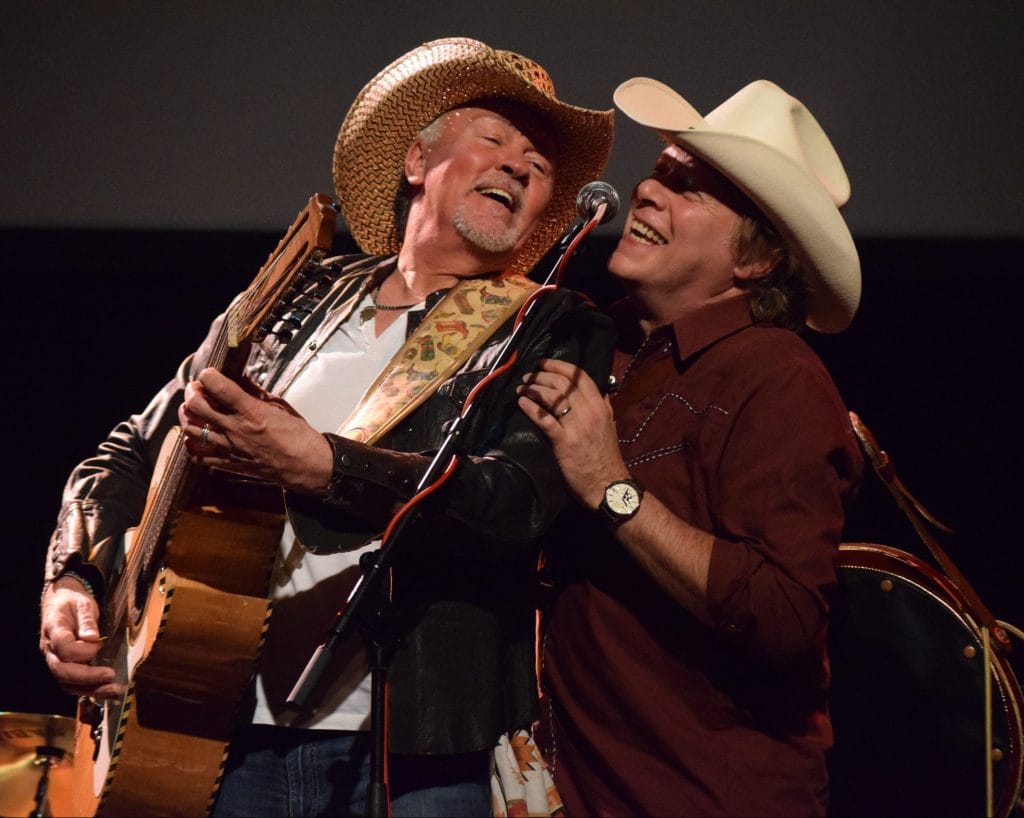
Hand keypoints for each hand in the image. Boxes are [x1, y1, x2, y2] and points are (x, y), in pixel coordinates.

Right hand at [40, 578, 123, 698]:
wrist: (59, 602)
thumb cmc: (72, 602)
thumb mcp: (83, 603)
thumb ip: (87, 620)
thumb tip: (93, 638)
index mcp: (54, 630)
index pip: (64, 648)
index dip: (83, 651)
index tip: (100, 645)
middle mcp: (50, 650)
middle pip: (63, 671)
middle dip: (88, 677)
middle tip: (111, 676)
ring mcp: (55, 660)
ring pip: (66, 682)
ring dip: (90, 689)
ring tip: (113, 691)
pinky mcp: (63, 666)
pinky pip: (71, 684)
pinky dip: (88, 690)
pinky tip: (105, 691)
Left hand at [178, 368, 332, 492]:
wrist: (306, 465)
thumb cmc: (298, 435)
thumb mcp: (280, 405)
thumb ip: (255, 392)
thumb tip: (238, 378)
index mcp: (251, 412)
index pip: (218, 387)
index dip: (208, 375)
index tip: (209, 373)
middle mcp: (236, 429)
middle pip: (197, 405)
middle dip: (192, 392)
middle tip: (197, 388)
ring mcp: (229, 448)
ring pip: (192, 429)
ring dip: (188, 415)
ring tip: (192, 409)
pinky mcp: (228, 464)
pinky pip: (198, 456)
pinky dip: (192, 444)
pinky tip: (196, 436)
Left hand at [517, 358, 630, 508]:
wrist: (607, 485)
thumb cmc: (606, 456)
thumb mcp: (609, 425)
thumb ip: (603, 406)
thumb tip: (598, 390)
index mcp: (601, 405)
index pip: (580, 376)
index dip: (558, 366)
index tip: (542, 363)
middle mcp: (590, 411)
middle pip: (562, 384)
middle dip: (541, 376)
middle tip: (528, 378)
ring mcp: (577, 426)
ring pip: (553, 397)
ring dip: (533, 389)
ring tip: (521, 389)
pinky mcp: (564, 441)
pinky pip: (545, 419)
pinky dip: (531, 408)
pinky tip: (522, 403)